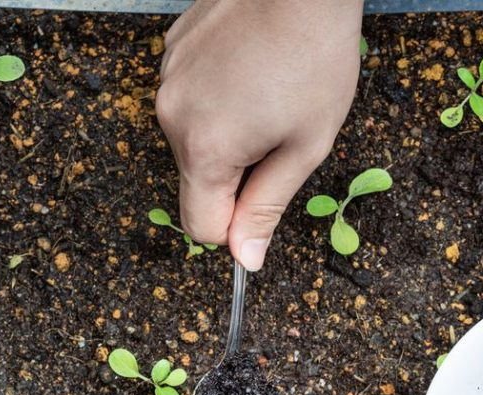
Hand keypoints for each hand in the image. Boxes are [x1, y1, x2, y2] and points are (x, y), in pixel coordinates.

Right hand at [157, 0, 363, 269]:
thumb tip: (244, 258)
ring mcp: (167, 78)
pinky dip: (219, 93)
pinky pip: (192, 95)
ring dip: (228, 130)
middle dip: (237, 171)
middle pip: (197, 178)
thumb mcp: (305, 146)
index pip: (200, 226)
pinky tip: (251, 66)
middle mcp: (171, 116)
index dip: (236, 224)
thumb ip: (268, 205)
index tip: (265, 199)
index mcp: (205, 149)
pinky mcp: (172, 49)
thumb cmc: (315, 61)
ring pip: (194, 134)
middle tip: (280, 132)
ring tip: (269, 91)